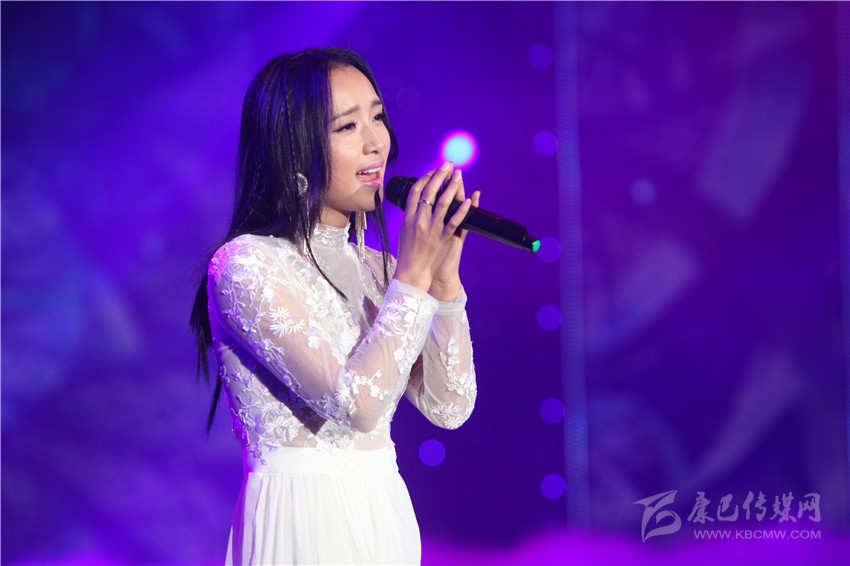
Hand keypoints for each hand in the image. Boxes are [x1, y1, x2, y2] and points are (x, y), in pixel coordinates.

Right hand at [392, 162, 473, 295]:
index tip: (433, 170)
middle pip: (429, 193)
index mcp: (408, 218)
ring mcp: (431, 230)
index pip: (415, 192)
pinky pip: (454, 221)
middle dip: (439, 176)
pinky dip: (462, 210)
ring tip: (458, 175)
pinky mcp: (442, 238)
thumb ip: (411, 217)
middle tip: (448, 165)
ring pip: (443, 203)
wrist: (412, 272)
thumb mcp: (404, 232)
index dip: (424, 179)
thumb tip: (416, 203)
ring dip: (452, 187)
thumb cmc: (407, 253)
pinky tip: (468, 200)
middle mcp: (419, 221)